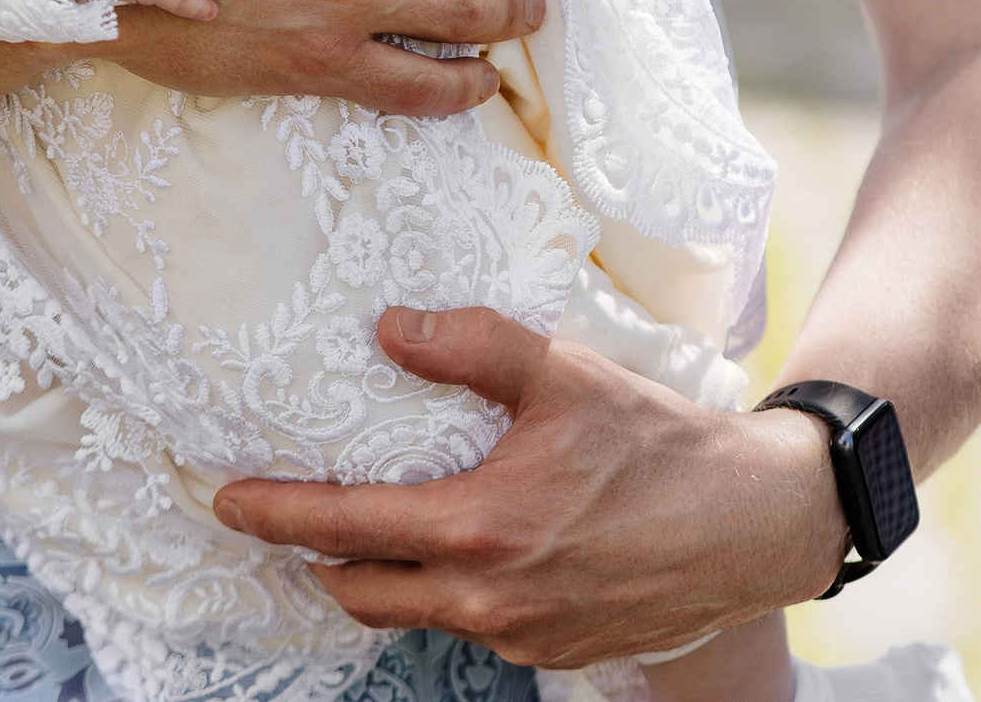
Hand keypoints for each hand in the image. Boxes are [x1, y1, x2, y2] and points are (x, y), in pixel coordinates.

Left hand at [208, 307, 850, 669]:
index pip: (340, 527)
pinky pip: (471, 627)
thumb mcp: (564, 373)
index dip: (272, 514)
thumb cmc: (660, 445)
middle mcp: (487, 598)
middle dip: (315, 554)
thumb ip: (471, 346)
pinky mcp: (552, 652)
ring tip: (374, 526)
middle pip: (357, 589)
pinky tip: (465, 548)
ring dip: (381, 575)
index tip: (225, 499)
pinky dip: (446, 592)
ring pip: (413, 613)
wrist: (755, 525)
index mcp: (477, 529)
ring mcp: (520, 635)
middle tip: (290, 513)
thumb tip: (389, 328)